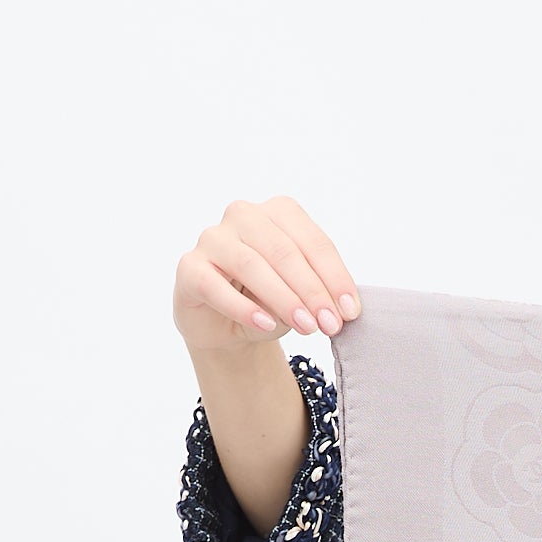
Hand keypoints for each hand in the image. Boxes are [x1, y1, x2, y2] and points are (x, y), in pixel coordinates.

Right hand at [174, 196, 359, 358]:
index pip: (312, 241)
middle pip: (283, 251)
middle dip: (312, 291)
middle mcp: (243, 216)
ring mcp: (213, 238)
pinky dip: (243, 308)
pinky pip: (215, 285)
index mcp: (278, 213)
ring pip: (251, 265)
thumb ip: (319, 295)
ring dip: (283, 299)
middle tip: (331, 324)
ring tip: (306, 328)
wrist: (226, 326)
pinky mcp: (189, 267)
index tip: (351, 312)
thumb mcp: (301, 297)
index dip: (335, 277)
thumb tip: (341, 310)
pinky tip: (266, 325)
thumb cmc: (268, 302)